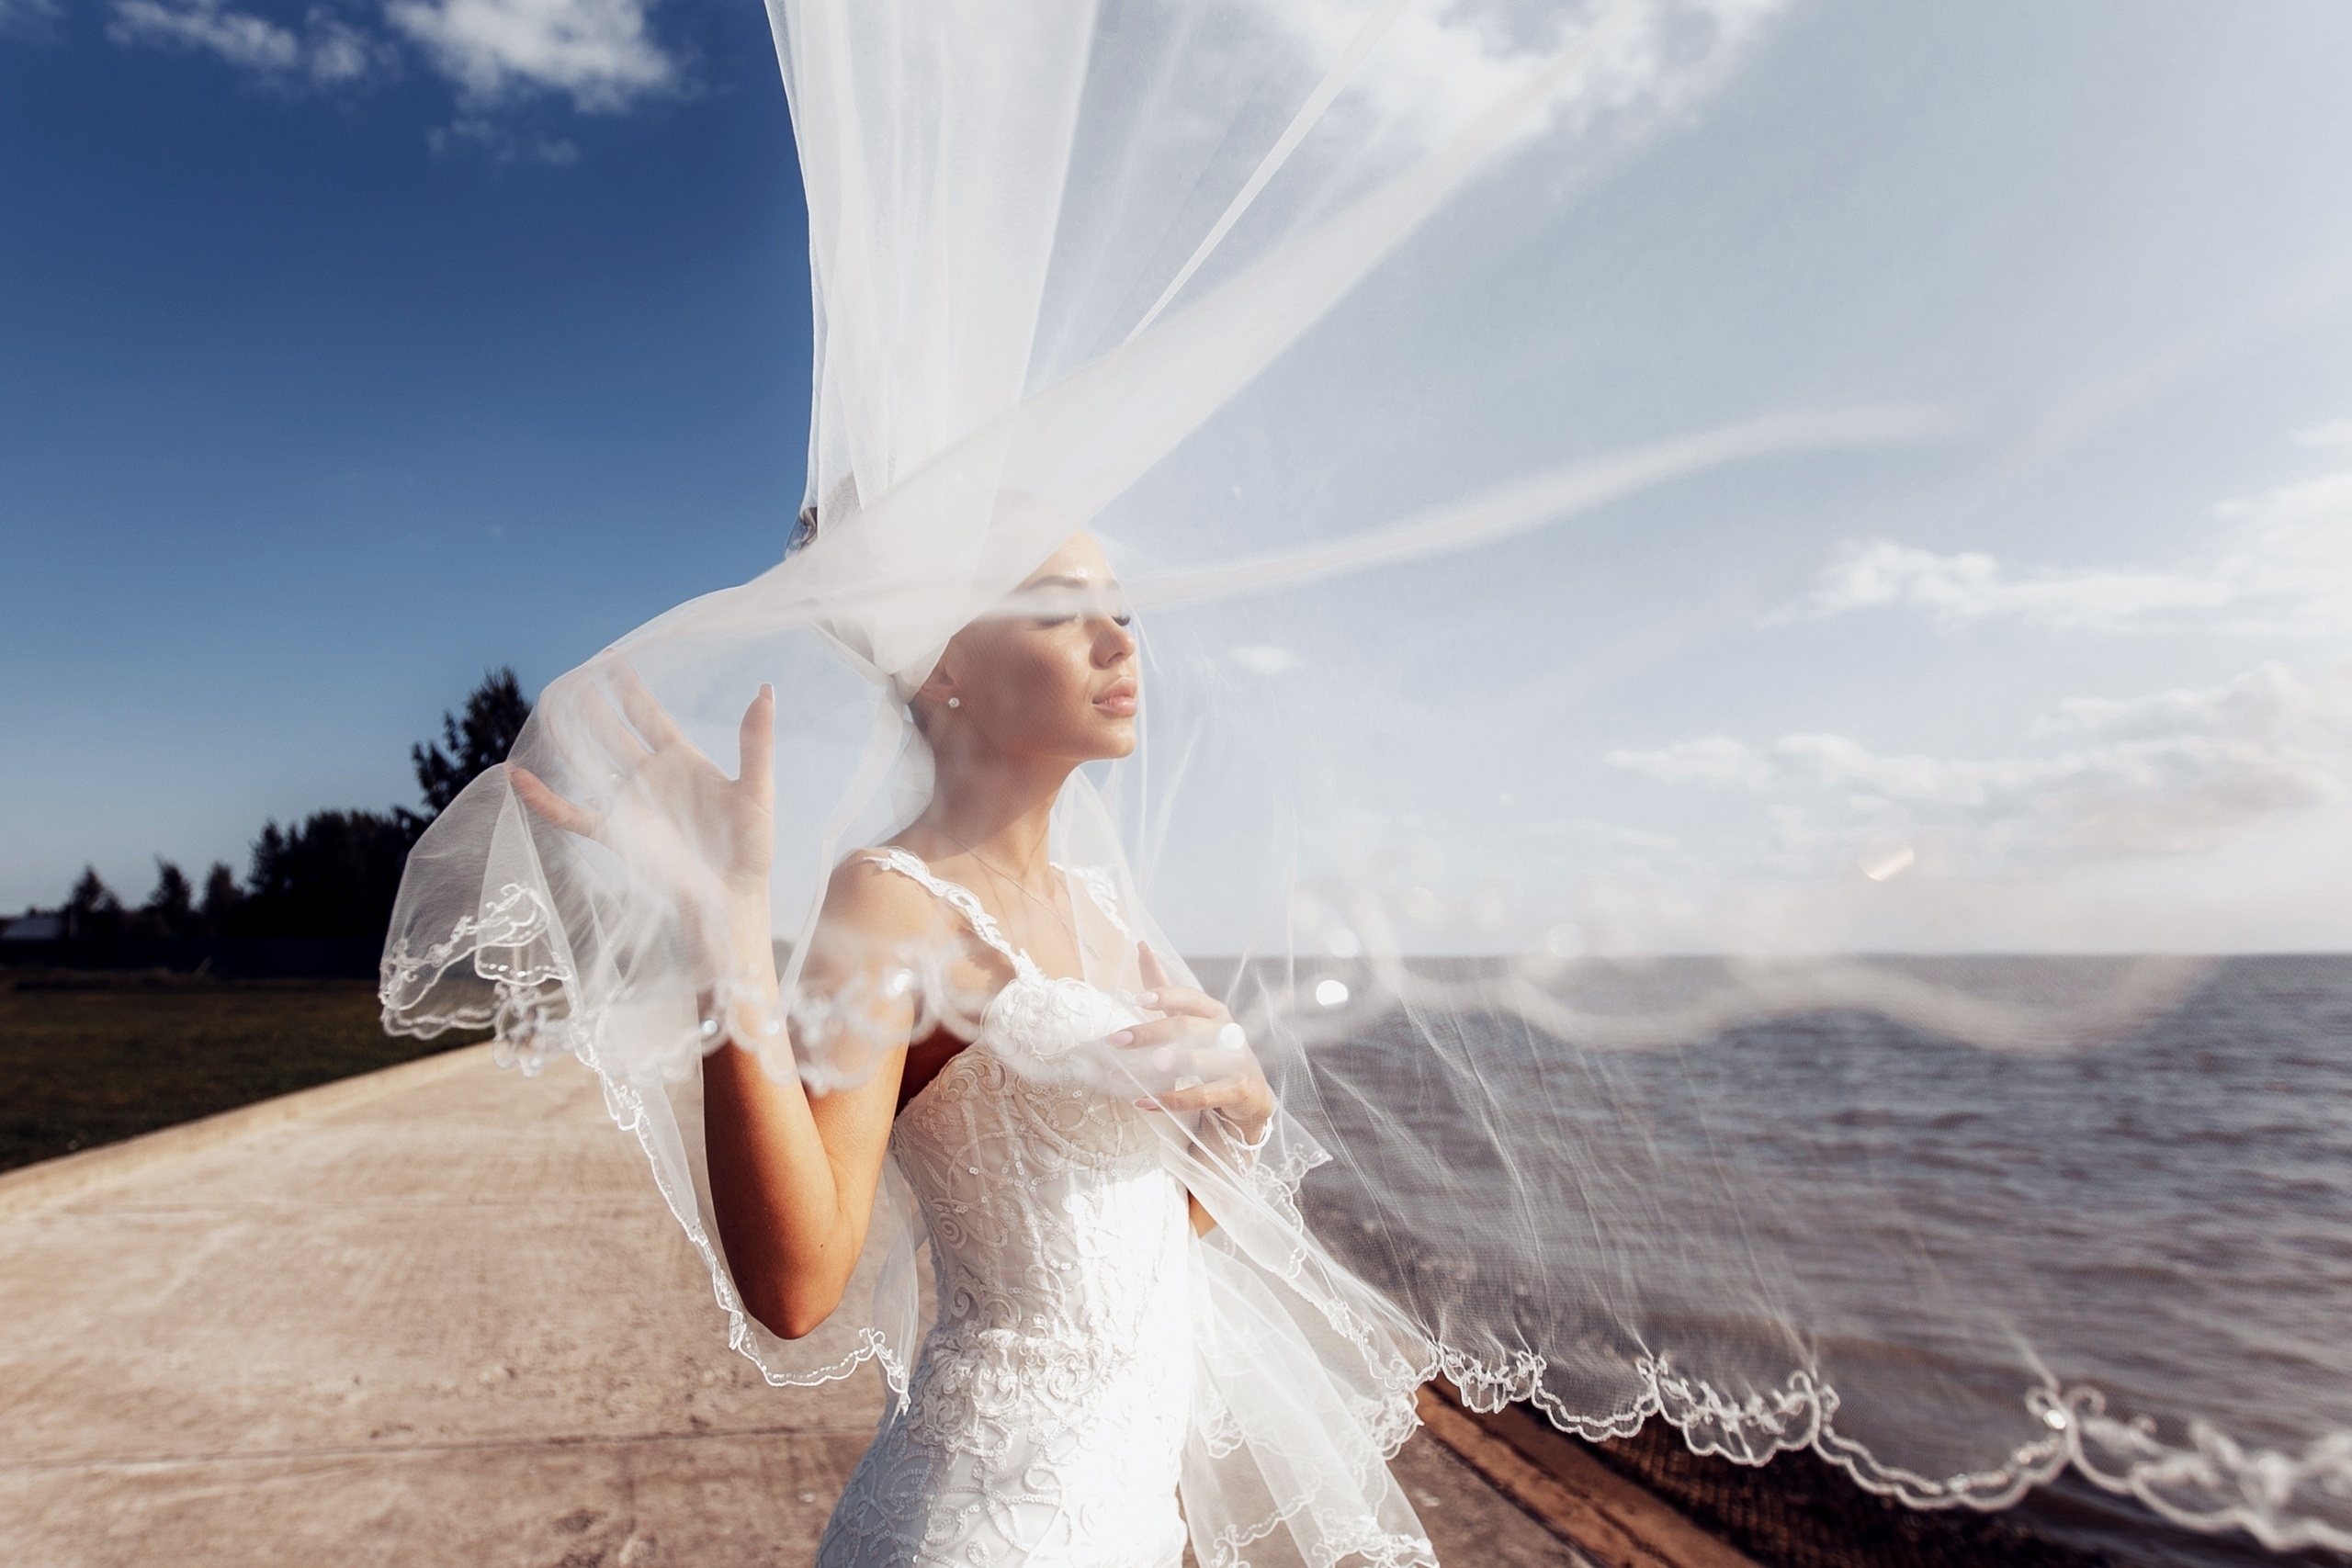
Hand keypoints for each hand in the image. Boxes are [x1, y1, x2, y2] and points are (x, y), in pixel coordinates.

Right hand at [511, 666, 776, 906]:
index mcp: (681, 760)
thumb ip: (756, 743)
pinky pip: (572, 814)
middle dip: (592, 703)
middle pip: (612, 730)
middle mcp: (650, 777)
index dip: (629, 686)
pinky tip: (518, 779)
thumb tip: (765, 691)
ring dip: (567, 737)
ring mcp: (630, 804)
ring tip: (545, 708)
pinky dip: (544, 799)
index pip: (648, 714)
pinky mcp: (616, 833)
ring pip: (589, 762)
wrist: (733, 896)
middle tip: (570, 674)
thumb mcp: (758, 791)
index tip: (611, 655)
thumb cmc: (752, 847)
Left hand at [1114, 942, 1272, 1143]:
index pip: (1190, 997)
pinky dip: (1170, 1100)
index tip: (1136, 1001)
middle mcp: (1227, 1032)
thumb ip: (1165, 987)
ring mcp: (1234, 1061)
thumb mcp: (1192, 1018)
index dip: (1165, 996)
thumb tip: (1141, 946)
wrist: (1252, 1092)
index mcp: (1214, 1012)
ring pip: (1194, 1062)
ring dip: (1157, 1069)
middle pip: (1187, 1028)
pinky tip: (1143, 1101)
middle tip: (1116, 1041)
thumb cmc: (1214, 1049)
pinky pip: (1201, 1095)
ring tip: (1126, 1073)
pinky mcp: (1236, 1089)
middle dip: (1149, 1033)